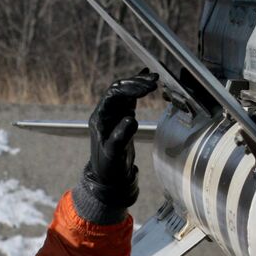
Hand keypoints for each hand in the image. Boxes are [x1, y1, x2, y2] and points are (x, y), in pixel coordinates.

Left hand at [83, 70, 158, 208]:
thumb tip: (131, 119)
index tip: (147, 88)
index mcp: (100, 117)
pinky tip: (147, 81)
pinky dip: (138, 89)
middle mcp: (106, 112)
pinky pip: (129, 99)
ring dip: (138, 84)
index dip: (130, 88)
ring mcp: (114, 113)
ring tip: (155, 78)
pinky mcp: (122, 117)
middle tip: (154, 80)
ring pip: (125, 92)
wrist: (109, 177)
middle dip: (136, 83)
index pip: (114, 94)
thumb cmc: (109, 167)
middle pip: (119, 90)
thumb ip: (121, 136)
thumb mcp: (114, 153)